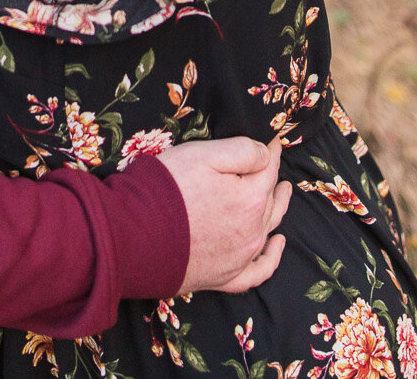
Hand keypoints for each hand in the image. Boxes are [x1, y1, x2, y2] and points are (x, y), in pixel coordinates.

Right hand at [158, 138, 291, 294]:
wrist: (132, 237)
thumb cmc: (165, 190)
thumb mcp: (203, 154)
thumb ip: (243, 150)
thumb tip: (267, 153)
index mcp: (251, 198)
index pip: (268, 168)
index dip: (271, 151)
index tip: (273, 140)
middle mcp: (251, 230)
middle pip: (270, 199)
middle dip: (274, 179)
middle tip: (274, 164)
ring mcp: (239, 257)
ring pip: (268, 229)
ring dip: (279, 210)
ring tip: (284, 194)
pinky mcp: (223, 278)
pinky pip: (258, 271)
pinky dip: (271, 258)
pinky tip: (276, 246)